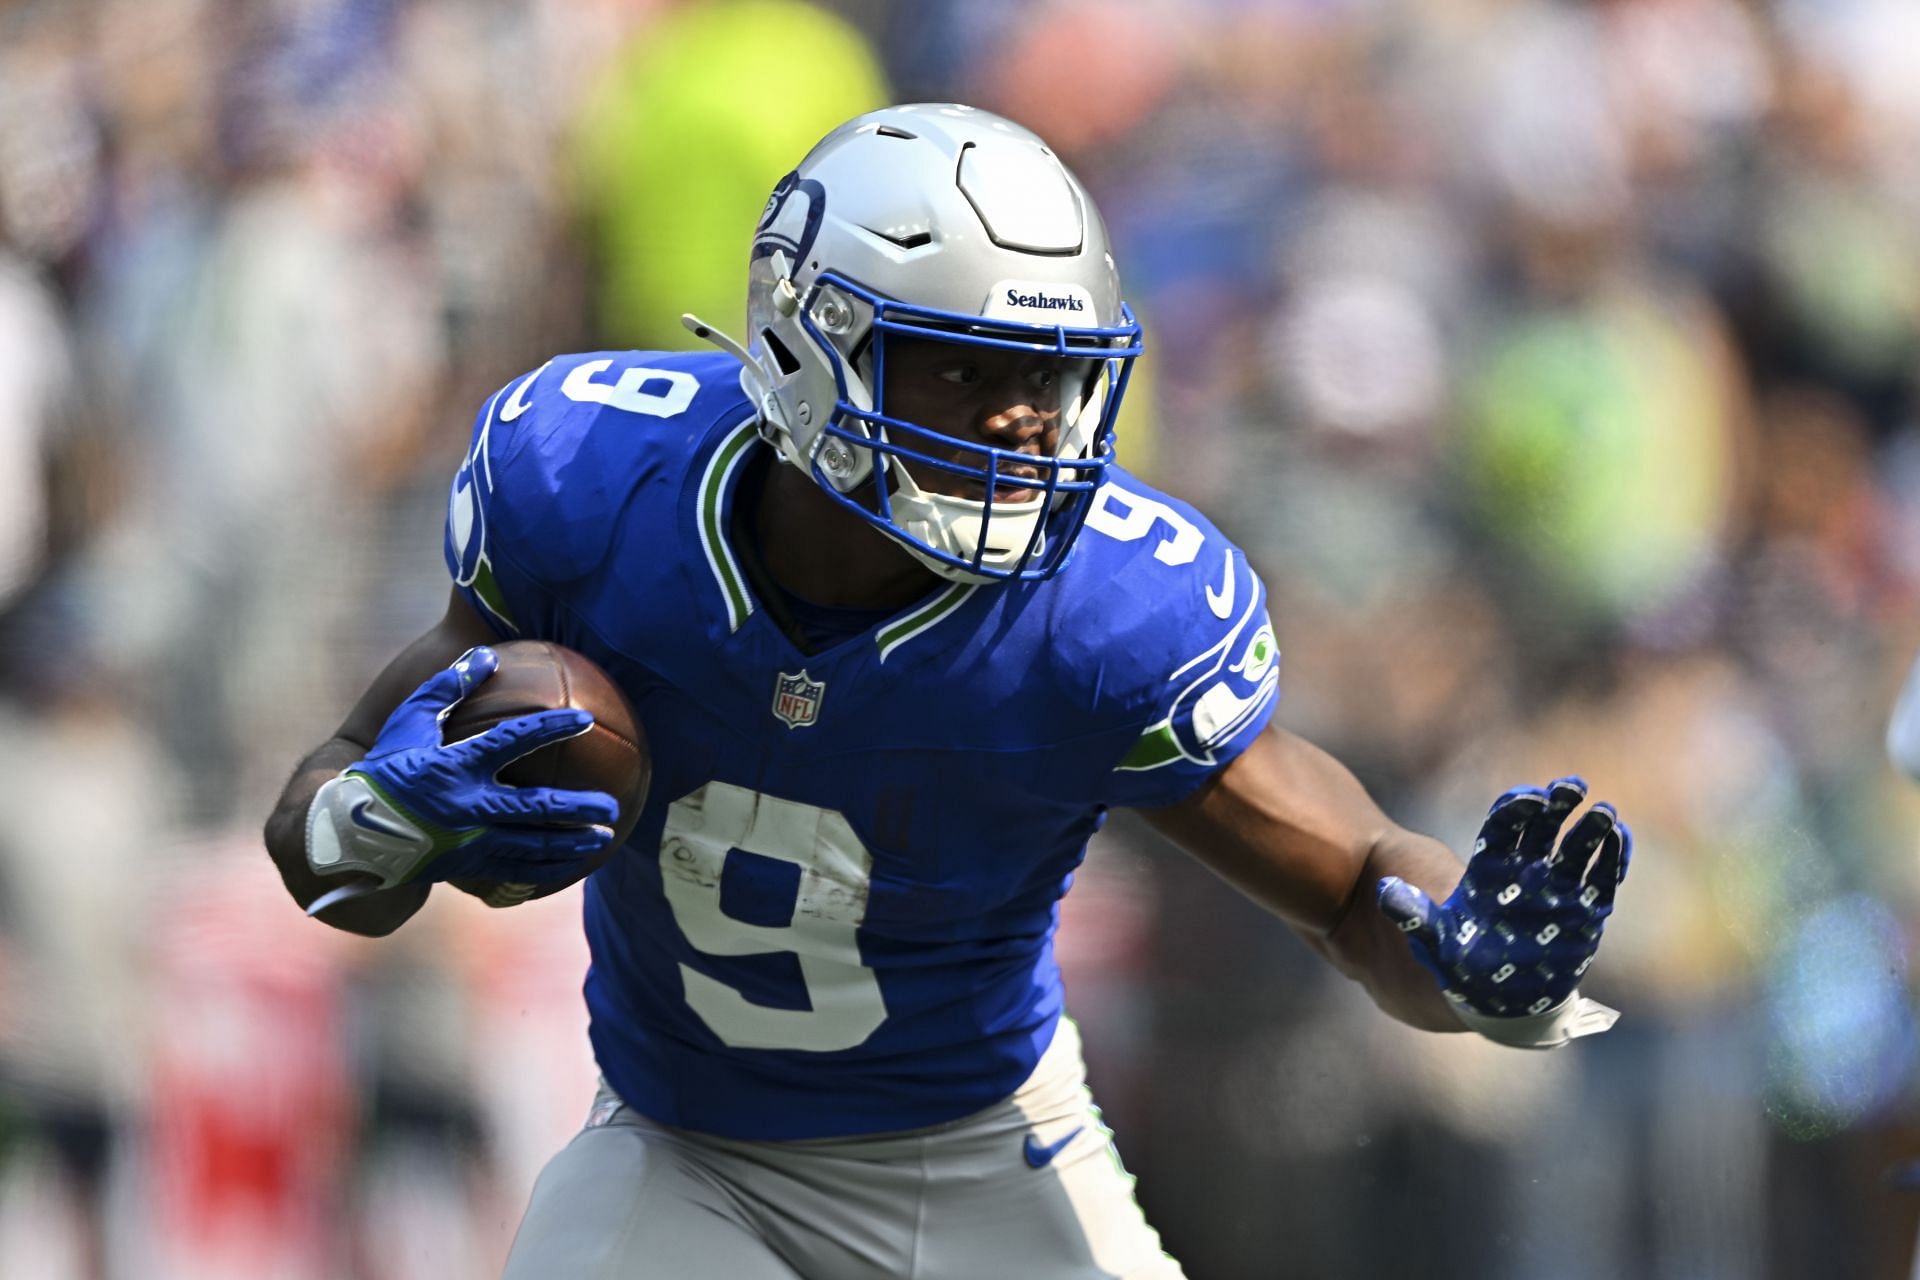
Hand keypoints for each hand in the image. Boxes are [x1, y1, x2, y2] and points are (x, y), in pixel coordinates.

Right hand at [306, 646, 617, 889]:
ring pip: (531, 847)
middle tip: (611, 807)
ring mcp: (467, 842)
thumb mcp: (408, 722)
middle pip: (534, 808)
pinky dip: (546, 869)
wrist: (349, 834)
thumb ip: (448, 687)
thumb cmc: (383, 770)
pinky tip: (570, 865)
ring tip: (604, 840)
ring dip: (571, 844)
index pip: (511, 741)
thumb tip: (486, 654)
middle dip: (577, 808)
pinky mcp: (465, 867)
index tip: (583, 719)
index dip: (549, 729)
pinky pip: (514, 871)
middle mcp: (465, 807)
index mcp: (453, 766)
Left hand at [1376, 777, 1629, 1035]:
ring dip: (1590, 830)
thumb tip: (1384, 891)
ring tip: (1603, 813)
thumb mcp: (1435, 941)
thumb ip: (1414, 914)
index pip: (1504, 826)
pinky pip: (1601, 880)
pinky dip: (1612, 860)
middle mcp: (1526, 872)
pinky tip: (1620, 840)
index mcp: (1489, 869)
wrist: (1498, 1000)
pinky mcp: (1584, 913)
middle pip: (1543, 827)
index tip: (1531, 798)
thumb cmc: (1463, 966)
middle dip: (1558, 805)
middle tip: (1572, 787)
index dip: (1517, 809)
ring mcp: (1557, 890)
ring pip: (1576, 849)